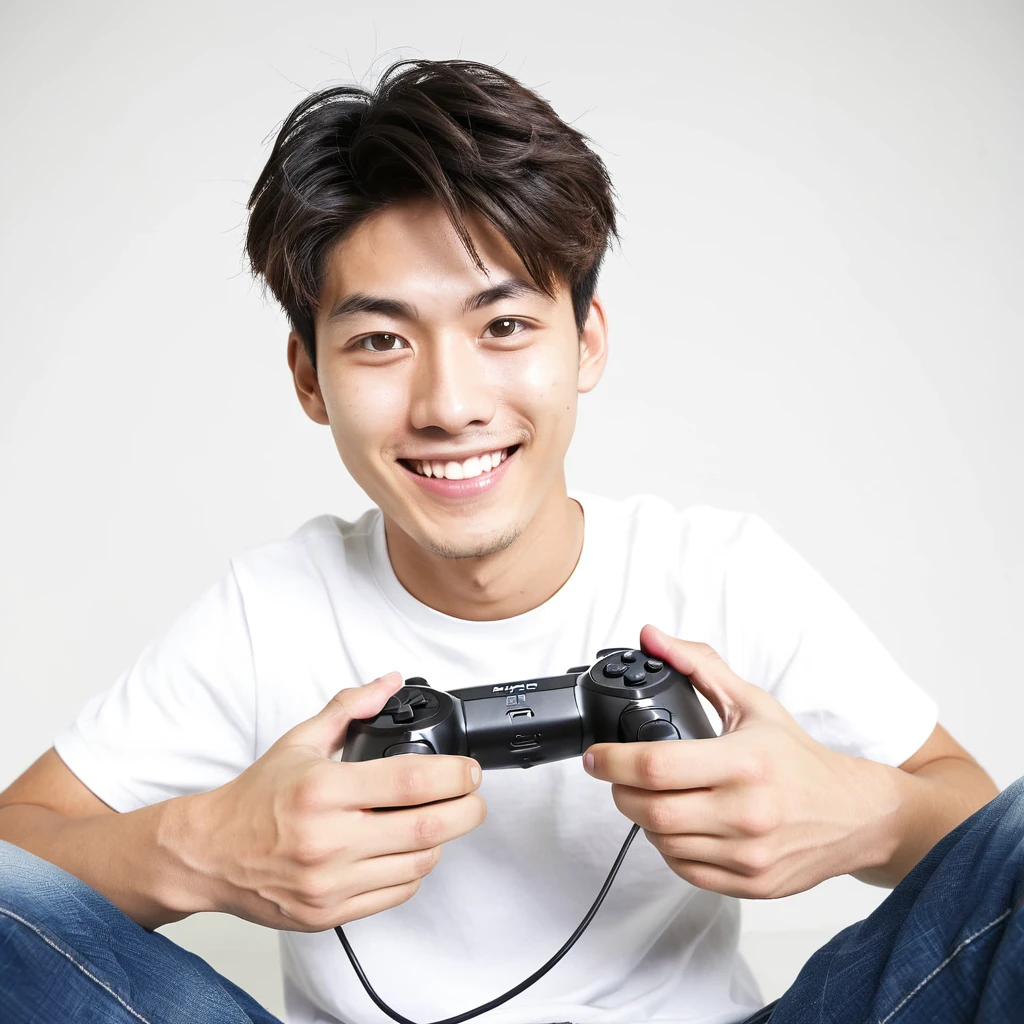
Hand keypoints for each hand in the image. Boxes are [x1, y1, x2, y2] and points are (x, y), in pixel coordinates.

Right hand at [185, 673, 485, 929]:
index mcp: (322, 790)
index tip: (470, 771)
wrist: (209, 854)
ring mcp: (329, 882)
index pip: (410, 781)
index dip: (454, 775)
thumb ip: (348, 708)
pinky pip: (395, 894)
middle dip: (466, 811)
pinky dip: (414, 871)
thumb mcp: (299, 741)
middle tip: (474, 798)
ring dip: (441, 841)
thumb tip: (388, 683)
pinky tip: (407, 850)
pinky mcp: (328, 913)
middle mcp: (328, 839)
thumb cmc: (255, 799)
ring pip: (417, 865)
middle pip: (427, 828)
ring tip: (440, 821)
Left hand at [583, 625, 886, 897]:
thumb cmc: (798, 758)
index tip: (595, 756)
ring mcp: (748, 853)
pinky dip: (669, 847)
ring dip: (643, 819)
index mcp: (744, 762)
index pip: (656, 766)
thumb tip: (652, 637)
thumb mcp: (751, 703)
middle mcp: (746, 811)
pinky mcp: (750, 884)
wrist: (853, 815)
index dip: (612, 761)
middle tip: (616, 777)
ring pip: (662, 843)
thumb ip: (698, 666)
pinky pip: (685, 870)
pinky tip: (677, 824)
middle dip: (619, 792)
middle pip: (650, 811)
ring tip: (650, 797)